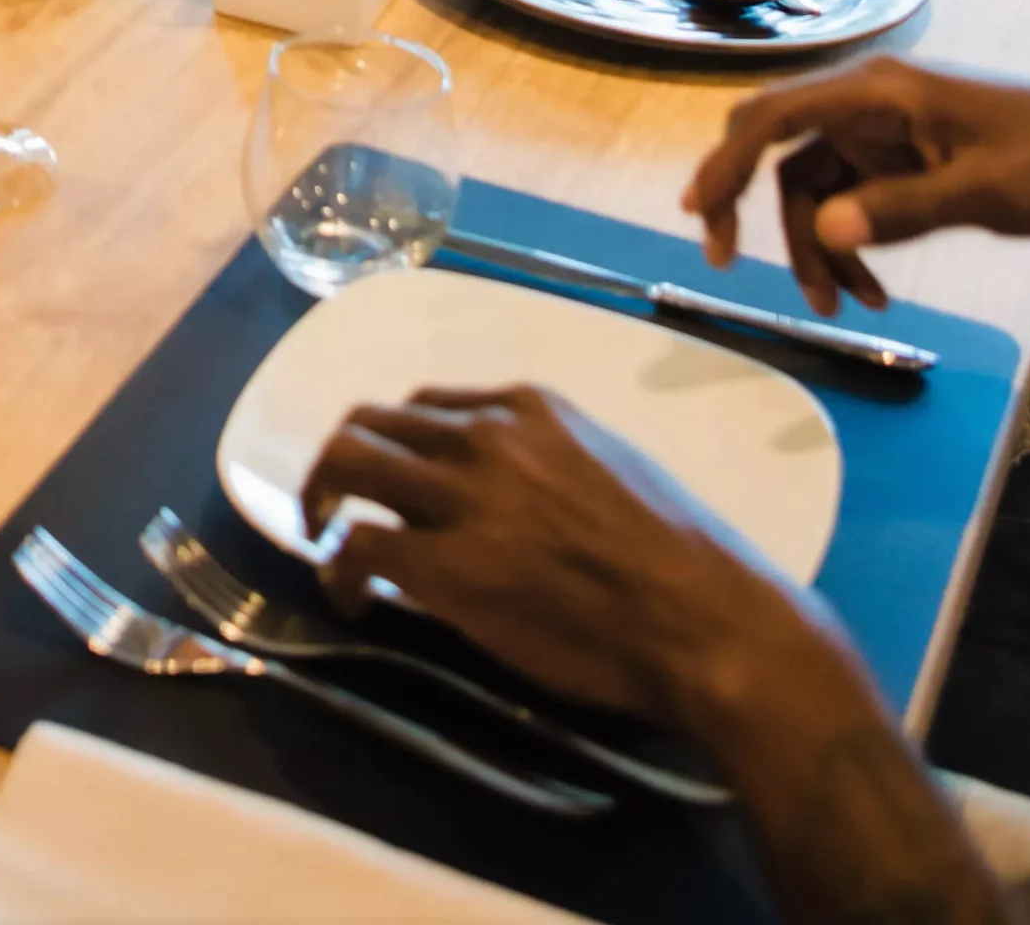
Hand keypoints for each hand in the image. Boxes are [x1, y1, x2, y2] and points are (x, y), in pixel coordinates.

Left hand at [299, 384, 826, 720]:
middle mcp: (485, 435)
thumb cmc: (685, 562)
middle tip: (333, 498)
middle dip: (342, 457)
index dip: (400, 441)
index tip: (397, 476)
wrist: (708, 623)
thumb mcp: (610, 470)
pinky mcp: (445, 564)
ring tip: (321, 535)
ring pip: (350, 461)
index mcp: (529, 408)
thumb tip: (507, 497)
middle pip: (372, 420)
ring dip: (322, 495)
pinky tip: (347, 594)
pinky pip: (359, 546)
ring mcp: (462, 495)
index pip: (432, 406)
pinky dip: (338, 567)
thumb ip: (547, 465)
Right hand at [683, 55, 1029, 314]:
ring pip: (807, 189)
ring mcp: (876, 136)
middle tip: (724, 257)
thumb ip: (903, 209)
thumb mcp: (986, 190)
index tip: (700, 212)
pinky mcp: (893, 165)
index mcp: (877, 93)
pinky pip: (846, 207)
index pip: (776, 118)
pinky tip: (872, 293)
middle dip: (745, 201)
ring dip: (813, 249)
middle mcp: (863, 106)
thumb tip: (824, 232)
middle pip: (773, 146)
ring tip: (840, 309)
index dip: (728, 160)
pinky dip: (848, 250)